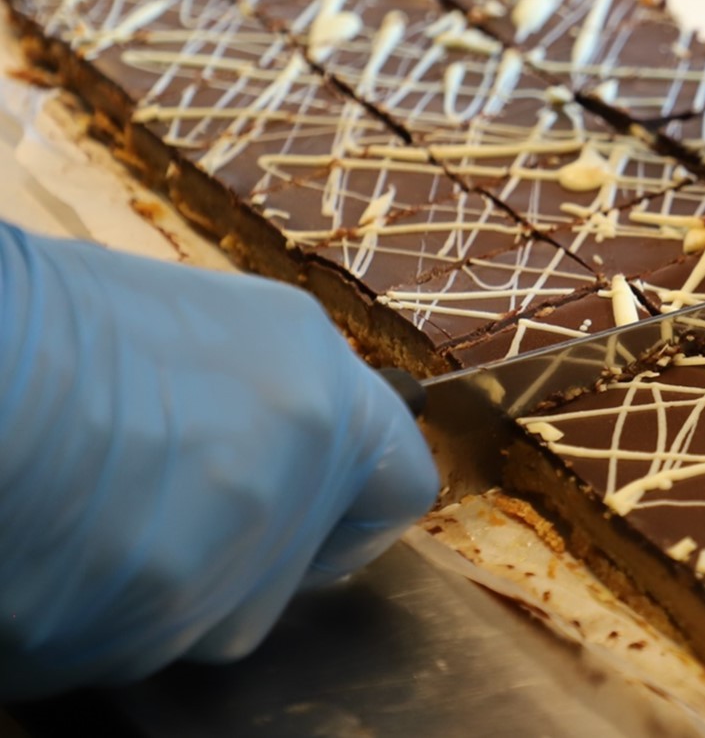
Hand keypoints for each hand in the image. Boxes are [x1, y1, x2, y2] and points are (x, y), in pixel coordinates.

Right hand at [0, 224, 437, 699]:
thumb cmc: (52, 318)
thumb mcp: (203, 322)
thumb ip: (271, 397)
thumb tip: (276, 446)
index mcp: (322, 399)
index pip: (398, 488)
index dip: (354, 508)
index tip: (321, 513)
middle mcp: (292, 490)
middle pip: (290, 568)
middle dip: (238, 549)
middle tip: (157, 497)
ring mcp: (220, 572)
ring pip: (209, 618)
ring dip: (164, 588)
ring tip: (88, 513)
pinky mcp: (138, 634)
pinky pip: (129, 645)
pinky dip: (93, 615)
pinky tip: (48, 548)